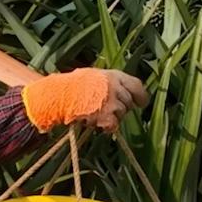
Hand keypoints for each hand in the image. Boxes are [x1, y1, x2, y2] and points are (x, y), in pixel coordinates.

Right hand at [20, 68, 151, 131]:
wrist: (60, 95)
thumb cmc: (72, 85)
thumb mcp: (94, 75)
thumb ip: (110, 81)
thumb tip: (123, 90)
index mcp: (114, 75)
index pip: (137, 85)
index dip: (141, 96)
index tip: (141, 103)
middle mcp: (116, 88)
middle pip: (129, 103)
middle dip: (121, 108)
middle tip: (107, 109)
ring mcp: (112, 103)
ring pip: (122, 114)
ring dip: (112, 117)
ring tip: (96, 113)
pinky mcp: (106, 116)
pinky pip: (114, 125)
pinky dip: (107, 126)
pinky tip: (96, 122)